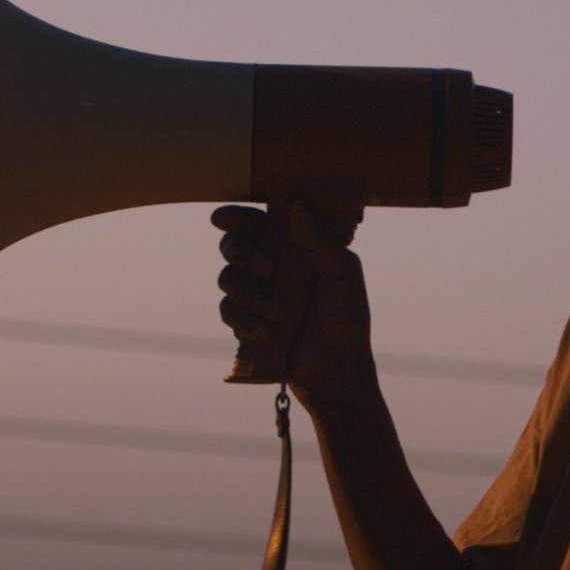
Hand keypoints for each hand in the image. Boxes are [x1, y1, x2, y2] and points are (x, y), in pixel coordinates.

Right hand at [213, 203, 375, 404]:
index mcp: (291, 246)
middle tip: (267, 269)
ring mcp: (254, 293)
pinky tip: (266, 331)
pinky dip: (244, 319)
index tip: (223, 219)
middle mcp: (268, 265)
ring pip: (227, 278)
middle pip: (233, 244)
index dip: (236, 217)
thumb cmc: (345, 315)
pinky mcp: (245, 321)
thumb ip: (318, 239)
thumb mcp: (342, 272)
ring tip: (281, 313)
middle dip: (242, 252)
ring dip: (251, 294)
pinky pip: (228, 310)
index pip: (257, 222)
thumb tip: (294, 204)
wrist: (336, 365)